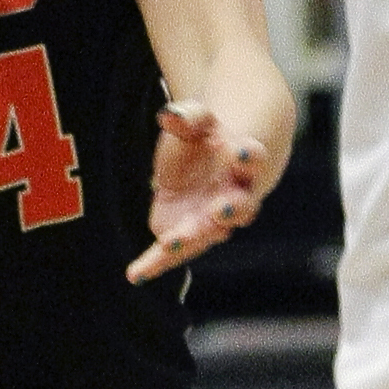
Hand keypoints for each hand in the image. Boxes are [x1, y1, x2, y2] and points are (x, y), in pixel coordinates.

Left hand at [128, 100, 271, 281]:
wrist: (220, 160)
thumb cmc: (211, 137)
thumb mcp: (201, 119)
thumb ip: (190, 116)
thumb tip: (169, 115)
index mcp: (246, 162)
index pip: (253, 160)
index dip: (249, 157)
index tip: (241, 151)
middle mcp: (236, 196)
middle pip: (239, 207)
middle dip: (230, 209)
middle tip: (220, 211)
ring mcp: (213, 220)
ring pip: (209, 234)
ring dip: (192, 239)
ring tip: (171, 242)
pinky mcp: (187, 231)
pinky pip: (174, 250)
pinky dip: (155, 262)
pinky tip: (135, 273)